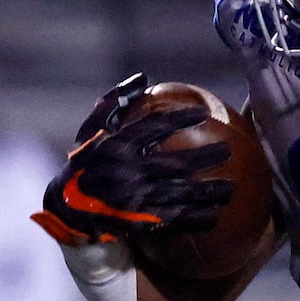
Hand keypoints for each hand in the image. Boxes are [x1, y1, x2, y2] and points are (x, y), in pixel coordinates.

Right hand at [31, 73, 233, 246]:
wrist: (68, 209)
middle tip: (228, 151)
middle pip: (176, 163)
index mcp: (115, 146)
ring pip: (180, 194)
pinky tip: (215, 215)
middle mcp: (127, 172)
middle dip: (206, 157)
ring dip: (209, 192)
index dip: (180, 119)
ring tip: (231, 188)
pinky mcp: (139, 222)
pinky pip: (173, 220)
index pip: (153, 128)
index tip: (203, 113)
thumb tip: (142, 77)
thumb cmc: (85, 162)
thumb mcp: (90, 130)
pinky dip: (195, 218)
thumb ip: (114, 102)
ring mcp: (135, 199)